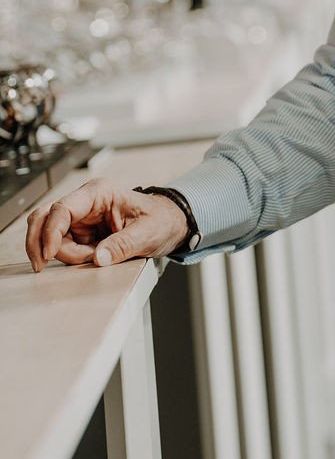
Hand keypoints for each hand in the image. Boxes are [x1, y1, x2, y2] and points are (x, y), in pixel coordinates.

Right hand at [25, 178, 188, 270]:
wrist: (169, 224)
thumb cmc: (160, 220)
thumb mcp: (147, 233)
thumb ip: (123, 245)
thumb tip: (99, 258)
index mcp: (99, 193)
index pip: (62, 208)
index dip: (51, 231)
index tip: (49, 253)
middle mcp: (85, 202)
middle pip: (45, 218)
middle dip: (40, 242)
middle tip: (42, 265)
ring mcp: (81, 218)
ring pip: (50, 235)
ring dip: (62, 253)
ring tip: (91, 258)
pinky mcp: (81, 232)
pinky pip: (62, 245)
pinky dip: (68, 256)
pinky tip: (88, 259)